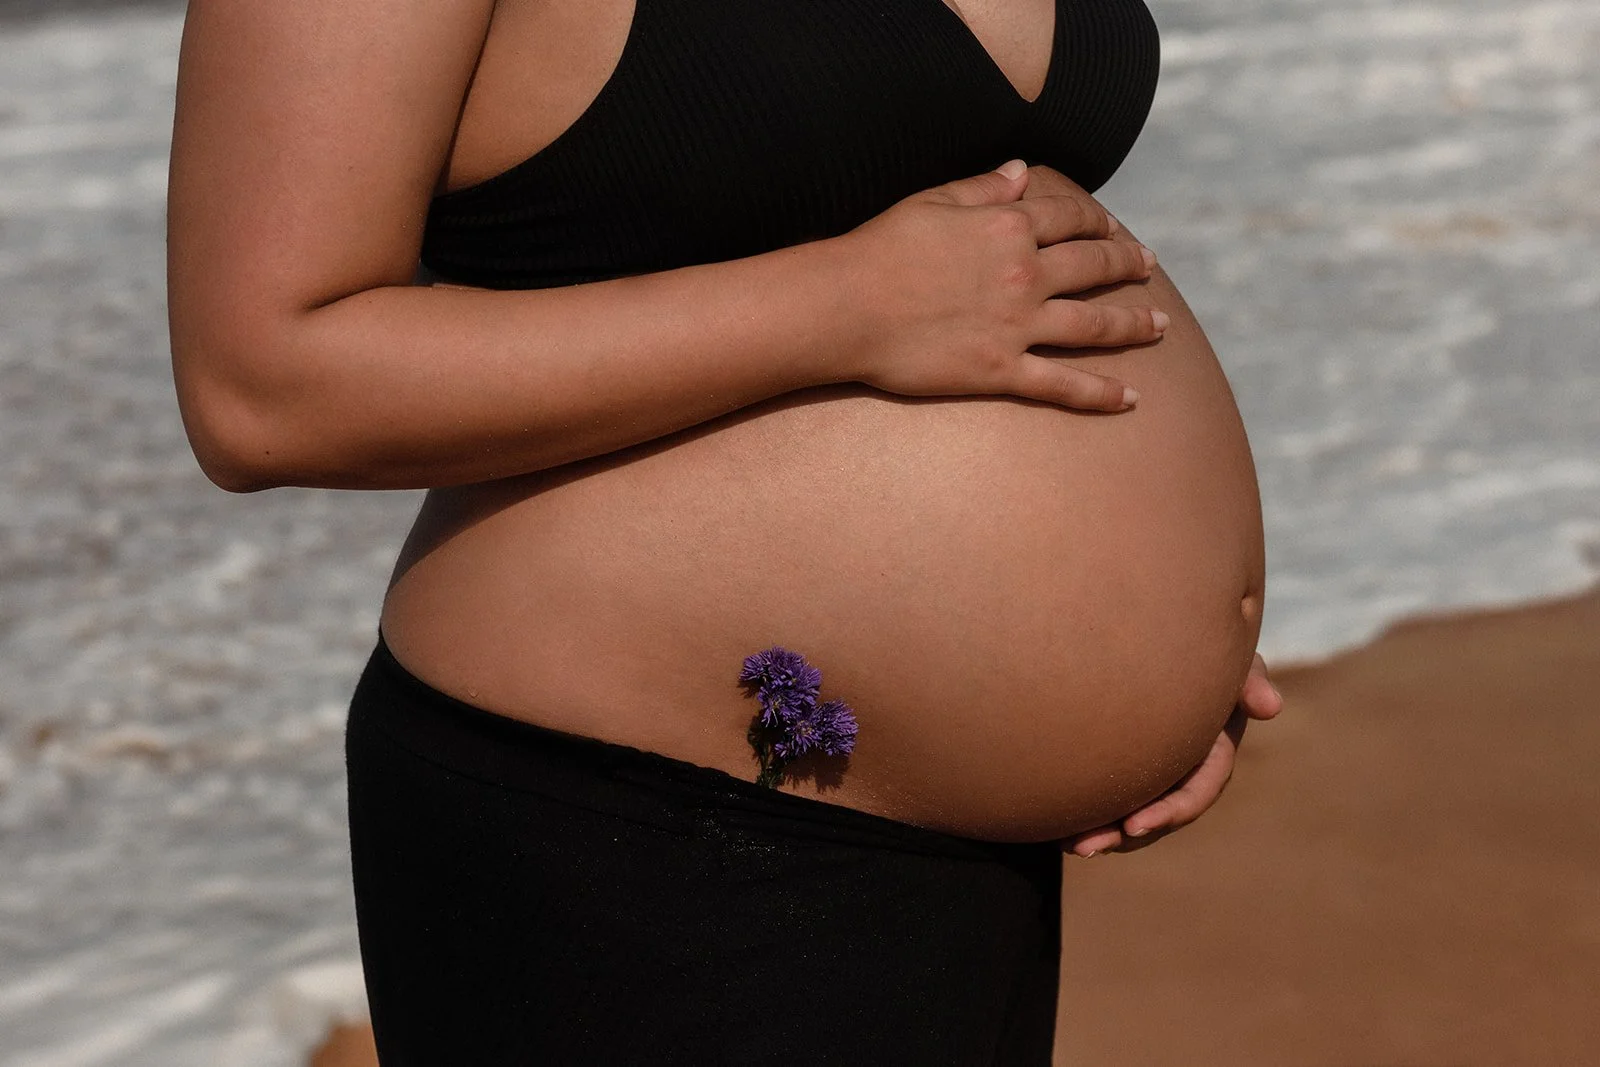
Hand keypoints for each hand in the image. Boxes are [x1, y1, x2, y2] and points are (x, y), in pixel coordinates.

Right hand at [840, 158, 1167, 411]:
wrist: (847, 306)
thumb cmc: (880, 249)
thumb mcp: (932, 202)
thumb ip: (984, 188)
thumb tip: (1023, 172)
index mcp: (1008, 227)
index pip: (1069, 220)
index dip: (1097, 223)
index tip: (1114, 229)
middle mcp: (1025, 275)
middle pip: (1094, 269)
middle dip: (1127, 267)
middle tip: (1150, 269)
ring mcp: (1017, 327)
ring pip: (1093, 325)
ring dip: (1133, 325)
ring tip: (1161, 326)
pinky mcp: (1001, 371)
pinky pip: (1063, 384)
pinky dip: (1101, 393)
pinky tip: (1131, 399)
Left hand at [1065, 653, 1283, 856]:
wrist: (1179, 647)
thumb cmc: (1212, 653)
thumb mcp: (1235, 664)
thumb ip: (1248, 680)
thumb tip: (1271, 707)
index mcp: (1213, 756)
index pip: (1194, 793)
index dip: (1167, 813)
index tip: (1133, 826)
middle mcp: (1185, 772)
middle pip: (1157, 814)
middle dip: (1123, 835)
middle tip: (1086, 846)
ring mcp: (1158, 772)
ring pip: (1132, 811)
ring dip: (1101, 832)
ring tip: (1066, 844)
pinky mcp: (1130, 765)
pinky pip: (1113, 794)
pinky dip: (1090, 809)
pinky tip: (1056, 822)